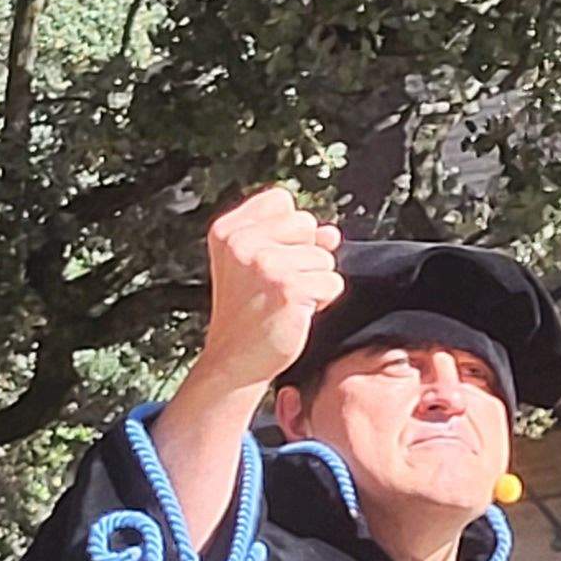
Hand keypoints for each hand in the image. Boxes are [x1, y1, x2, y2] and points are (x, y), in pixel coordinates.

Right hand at [190, 188, 346, 394]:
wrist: (235, 360)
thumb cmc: (247, 315)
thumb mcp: (258, 266)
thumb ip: (293, 239)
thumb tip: (330, 232)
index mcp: (228, 230)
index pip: (281, 201)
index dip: (289, 231)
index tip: (274, 257)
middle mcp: (242, 242)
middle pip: (306, 223)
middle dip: (305, 255)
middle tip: (279, 284)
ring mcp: (265, 263)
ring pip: (324, 257)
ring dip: (314, 281)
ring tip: (285, 300)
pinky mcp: (289, 287)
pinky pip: (332, 282)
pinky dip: (322, 300)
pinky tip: (296, 311)